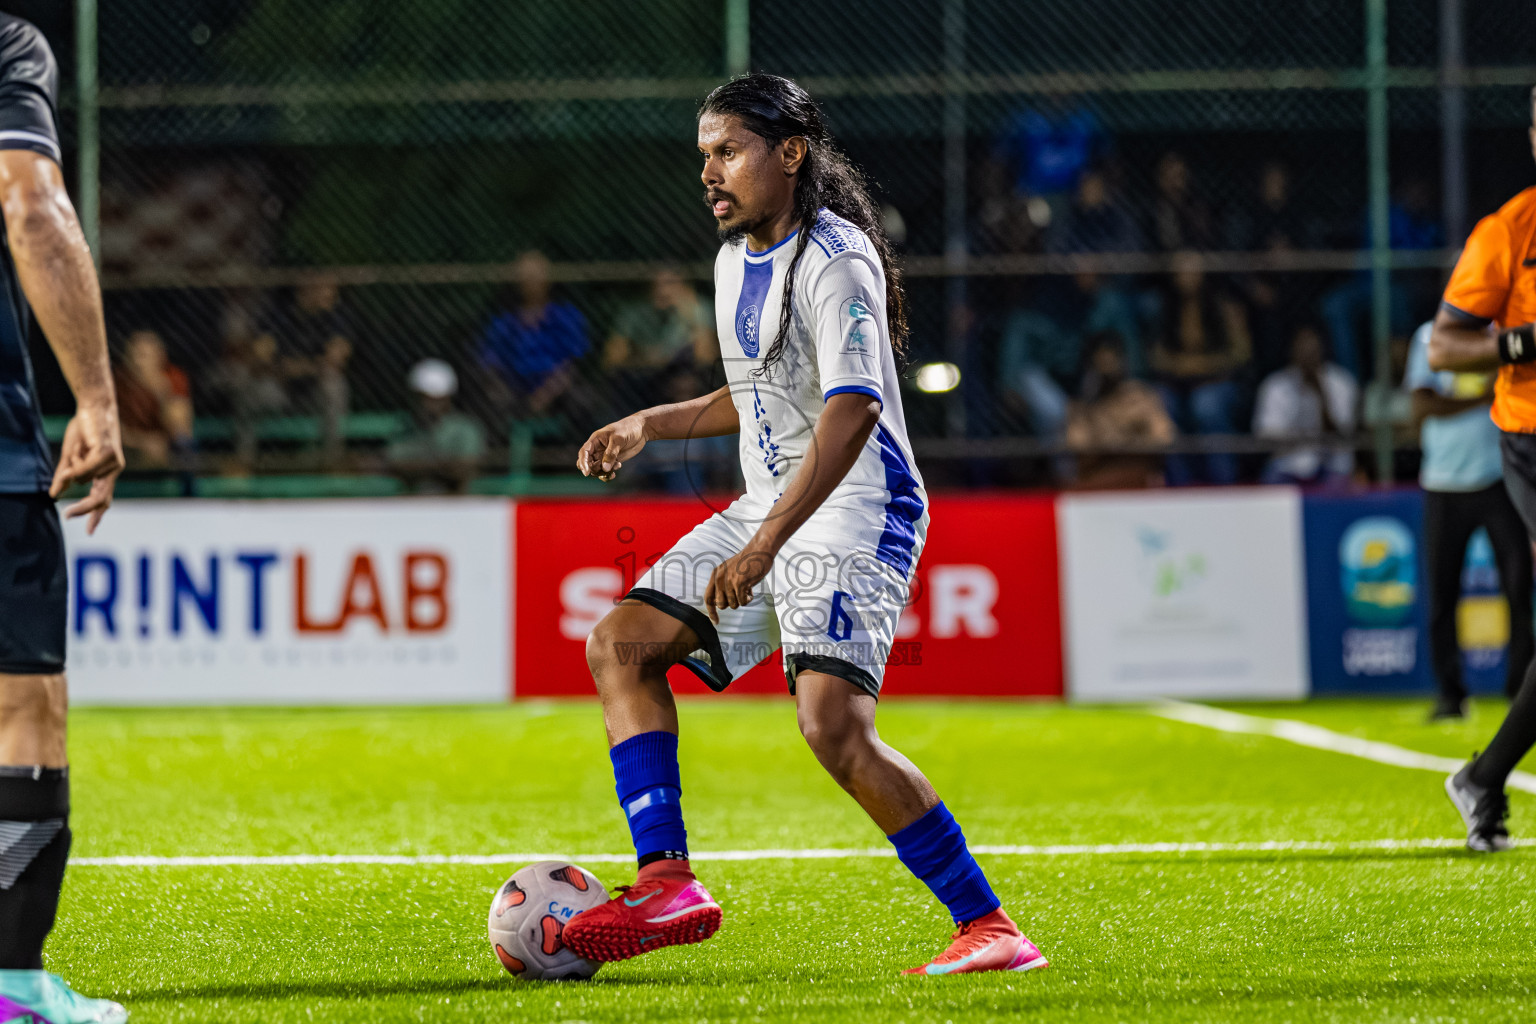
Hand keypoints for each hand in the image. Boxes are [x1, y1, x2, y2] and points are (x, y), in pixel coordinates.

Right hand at [49, 402, 123, 533]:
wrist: (93, 407)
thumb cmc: (84, 431)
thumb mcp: (71, 457)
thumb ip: (65, 476)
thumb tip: (55, 495)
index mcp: (107, 473)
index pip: (104, 499)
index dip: (96, 515)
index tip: (90, 532)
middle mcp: (114, 470)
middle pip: (101, 498)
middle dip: (84, 508)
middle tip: (67, 515)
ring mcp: (114, 463)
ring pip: (83, 478)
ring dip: (72, 464)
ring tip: (78, 446)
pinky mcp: (108, 454)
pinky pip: (85, 468)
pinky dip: (76, 462)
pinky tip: (80, 447)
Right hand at [577, 414, 648, 480]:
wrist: (640, 430)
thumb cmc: (627, 429)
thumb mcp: (618, 439)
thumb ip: (611, 453)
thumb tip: (605, 468)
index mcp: (595, 440)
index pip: (584, 452)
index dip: (583, 463)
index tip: (586, 473)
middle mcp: (598, 448)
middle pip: (588, 463)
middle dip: (594, 469)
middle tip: (605, 469)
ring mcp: (605, 455)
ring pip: (597, 468)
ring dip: (603, 472)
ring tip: (617, 465)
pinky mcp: (613, 460)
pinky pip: (606, 470)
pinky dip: (608, 474)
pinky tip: (615, 471)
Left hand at [703, 540, 773, 623]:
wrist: (759, 549)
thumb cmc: (748, 561)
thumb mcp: (730, 570)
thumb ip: (724, 584)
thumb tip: (722, 604)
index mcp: (716, 574)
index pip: (708, 598)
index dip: (711, 612)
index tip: (715, 622)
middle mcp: (719, 578)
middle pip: (721, 605)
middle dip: (732, 603)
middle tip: (740, 594)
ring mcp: (729, 581)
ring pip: (733, 605)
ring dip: (742, 600)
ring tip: (747, 588)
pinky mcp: (740, 584)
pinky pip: (743, 602)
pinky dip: (749, 599)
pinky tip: (752, 589)